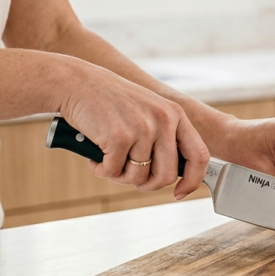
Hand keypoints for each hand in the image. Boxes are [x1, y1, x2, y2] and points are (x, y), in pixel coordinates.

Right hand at [59, 59, 209, 198]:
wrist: (75, 82)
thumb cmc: (109, 101)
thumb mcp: (148, 111)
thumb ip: (164, 137)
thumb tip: (172, 175)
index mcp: (175, 114)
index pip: (199, 156)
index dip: (192, 181)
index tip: (179, 193)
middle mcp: (164, 120)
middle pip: (167, 175)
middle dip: (147, 185)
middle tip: (129, 177)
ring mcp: (143, 128)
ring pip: (138, 177)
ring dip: (119, 176)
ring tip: (109, 159)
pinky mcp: (119, 137)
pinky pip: (113, 172)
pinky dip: (101, 169)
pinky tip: (95, 155)